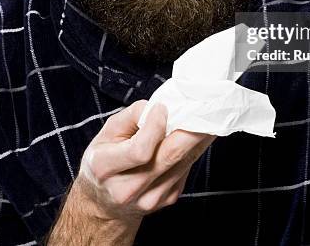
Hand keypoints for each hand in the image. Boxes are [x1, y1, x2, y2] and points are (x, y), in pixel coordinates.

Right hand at [77, 99, 214, 220]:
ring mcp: (149, 199)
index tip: (162, 108)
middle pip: (169, 156)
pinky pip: (185, 170)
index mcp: (104, 167)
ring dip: (198, 139)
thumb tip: (160, 107)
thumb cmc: (105, 159)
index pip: (140, 149)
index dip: (155, 126)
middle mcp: (127, 189)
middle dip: (191, 130)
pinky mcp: (166, 200)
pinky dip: (192, 151)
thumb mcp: (107, 132)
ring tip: (204, 120)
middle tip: (204, 110)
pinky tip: (193, 139)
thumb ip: (131, 116)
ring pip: (183, 162)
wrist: (104, 203)